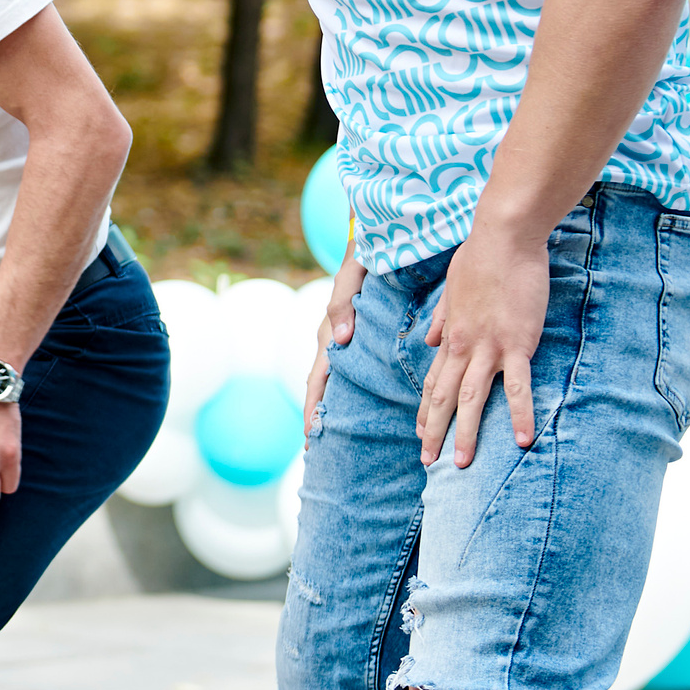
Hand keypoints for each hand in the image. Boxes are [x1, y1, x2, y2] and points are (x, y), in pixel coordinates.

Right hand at [304, 254, 365, 440]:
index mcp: (331, 331)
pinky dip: (346, 390)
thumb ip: (343, 301)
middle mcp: (334, 340)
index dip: (314, 407)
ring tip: (334, 436)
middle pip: (321, 386)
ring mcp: (345, 340)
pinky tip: (356, 406)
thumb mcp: (353, 273)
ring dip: (332, 406)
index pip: (317, 378)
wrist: (378, 239)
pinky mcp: (359, 338)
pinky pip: (350, 369)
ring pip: (335, 380)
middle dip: (317, 417)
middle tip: (316, 451)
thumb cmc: (366, 255)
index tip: (311, 436)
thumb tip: (340, 340)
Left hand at [418, 232, 548, 466]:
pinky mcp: (517, 344)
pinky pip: (518, 387)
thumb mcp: (451, 288)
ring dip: (466, 434)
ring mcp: (489, 348)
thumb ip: (440, 318)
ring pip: (471, 399)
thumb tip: (428, 340)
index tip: (420, 434)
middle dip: (434, 432)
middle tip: (428, 463)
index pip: (433, 381)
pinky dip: (519, 415)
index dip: (426, 411)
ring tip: (460, 464)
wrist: (501, 237)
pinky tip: (523, 440)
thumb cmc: (479, 257)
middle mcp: (463, 347)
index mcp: (449, 336)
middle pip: (444, 398)